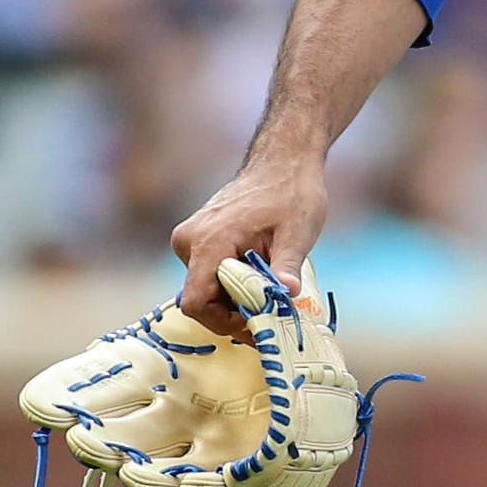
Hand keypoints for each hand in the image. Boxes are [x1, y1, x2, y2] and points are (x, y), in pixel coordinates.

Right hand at [168, 152, 328, 333]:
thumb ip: (287, 266)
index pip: (197, 302)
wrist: (283, 162)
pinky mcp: (198, 240)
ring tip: (270, 291)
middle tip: (272, 314)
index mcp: (208, 241)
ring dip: (236, 299)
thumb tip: (288, 293)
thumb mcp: (297, 233)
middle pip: (202, 300)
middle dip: (235, 313)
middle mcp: (189, 241)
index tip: (257, 324)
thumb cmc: (291, 192)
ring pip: (206, 290)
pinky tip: (260, 277)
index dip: (224, 323)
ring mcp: (191, 240)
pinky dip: (233, 286)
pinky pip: (208, 276)